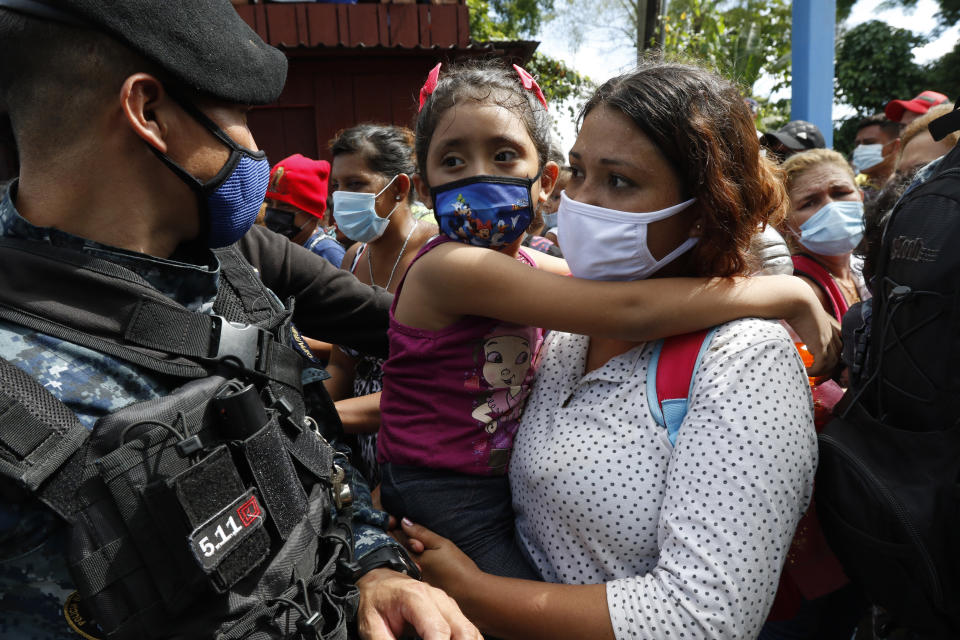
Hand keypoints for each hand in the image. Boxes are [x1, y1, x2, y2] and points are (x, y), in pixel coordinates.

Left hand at [355, 568, 480, 639]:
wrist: (380, 580)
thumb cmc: (375, 602)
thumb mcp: (371, 626)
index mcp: (416, 597)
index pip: (438, 630)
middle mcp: (438, 598)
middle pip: (462, 630)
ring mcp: (448, 603)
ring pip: (470, 631)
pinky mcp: (452, 611)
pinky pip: (470, 630)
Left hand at [399, 519, 480, 598]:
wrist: (470, 593)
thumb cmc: (458, 567)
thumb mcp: (441, 544)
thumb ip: (421, 533)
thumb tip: (404, 521)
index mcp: (411, 558)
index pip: (394, 539)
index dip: (392, 528)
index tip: (394, 520)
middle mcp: (407, 571)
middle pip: (395, 549)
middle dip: (396, 538)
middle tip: (403, 529)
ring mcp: (412, 580)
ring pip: (401, 559)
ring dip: (403, 549)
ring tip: (415, 544)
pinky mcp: (419, 586)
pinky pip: (408, 568)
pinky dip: (410, 559)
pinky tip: (418, 556)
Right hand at [785, 293, 841, 376]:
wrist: (795, 298)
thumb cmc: (794, 304)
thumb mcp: (802, 315)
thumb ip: (802, 324)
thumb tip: (789, 330)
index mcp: (829, 328)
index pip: (839, 348)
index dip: (832, 360)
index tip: (821, 367)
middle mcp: (832, 334)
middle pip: (839, 358)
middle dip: (829, 371)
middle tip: (818, 378)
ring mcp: (828, 339)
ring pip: (832, 363)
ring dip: (821, 373)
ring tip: (810, 375)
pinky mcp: (821, 343)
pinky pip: (822, 364)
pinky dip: (815, 371)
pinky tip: (806, 371)